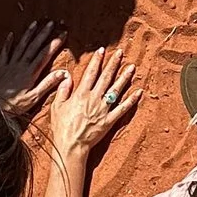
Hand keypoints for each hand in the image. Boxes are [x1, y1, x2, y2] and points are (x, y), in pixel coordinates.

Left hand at [0, 18, 64, 118]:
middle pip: (34, 46)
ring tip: (35, 23)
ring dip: (28, 34)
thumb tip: (63, 73)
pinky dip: (8, 43)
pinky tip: (11, 35)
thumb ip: (48, 84)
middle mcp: (21, 65)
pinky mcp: (1, 68)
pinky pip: (5, 53)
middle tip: (51, 23)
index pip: (45, 54)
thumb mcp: (34, 97)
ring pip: (21, 46)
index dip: (55, 43)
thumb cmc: (15, 104)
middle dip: (43, 34)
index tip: (63, 34)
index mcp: (30, 72)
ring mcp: (10, 65)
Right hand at [48, 42, 141, 157]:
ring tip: (132, 67)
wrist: (70, 145)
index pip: (91, 72)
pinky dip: (131, 100)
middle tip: (120, 52)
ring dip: (125, 77)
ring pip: (116, 89)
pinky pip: (123, 108)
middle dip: (113, 63)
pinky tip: (139, 92)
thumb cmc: (61, 127)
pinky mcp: (110, 120)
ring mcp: (103, 109)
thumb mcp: (57, 106)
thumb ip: (63, 90)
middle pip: (106, 77)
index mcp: (81, 93)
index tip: (102, 51)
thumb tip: (67, 76)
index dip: (97, 60)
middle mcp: (94, 98)